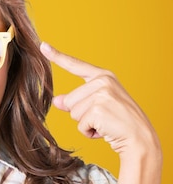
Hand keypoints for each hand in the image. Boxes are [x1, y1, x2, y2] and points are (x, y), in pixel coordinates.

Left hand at [40, 42, 158, 156]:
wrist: (141, 138)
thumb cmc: (119, 122)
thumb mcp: (98, 107)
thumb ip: (76, 101)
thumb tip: (56, 101)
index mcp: (103, 76)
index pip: (75, 65)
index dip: (57, 56)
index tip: (43, 45)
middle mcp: (103, 81)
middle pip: (69, 100)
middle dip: (81, 114)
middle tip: (104, 117)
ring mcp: (101, 94)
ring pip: (73, 113)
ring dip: (86, 124)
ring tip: (106, 123)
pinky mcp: (98, 110)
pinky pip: (80, 125)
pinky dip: (89, 133)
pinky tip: (105, 131)